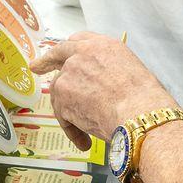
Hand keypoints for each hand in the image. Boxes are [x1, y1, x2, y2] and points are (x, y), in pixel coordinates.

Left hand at [31, 33, 172, 144]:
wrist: (140, 112)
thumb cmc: (145, 98)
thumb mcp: (131, 70)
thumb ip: (109, 70)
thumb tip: (104, 85)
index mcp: (103, 45)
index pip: (78, 41)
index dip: (68, 50)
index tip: (58, 53)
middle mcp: (82, 53)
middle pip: (59, 56)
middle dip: (46, 62)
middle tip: (36, 67)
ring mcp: (69, 72)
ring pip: (60, 90)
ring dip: (69, 110)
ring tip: (87, 132)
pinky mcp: (62, 94)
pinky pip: (62, 115)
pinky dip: (72, 129)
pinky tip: (85, 140)